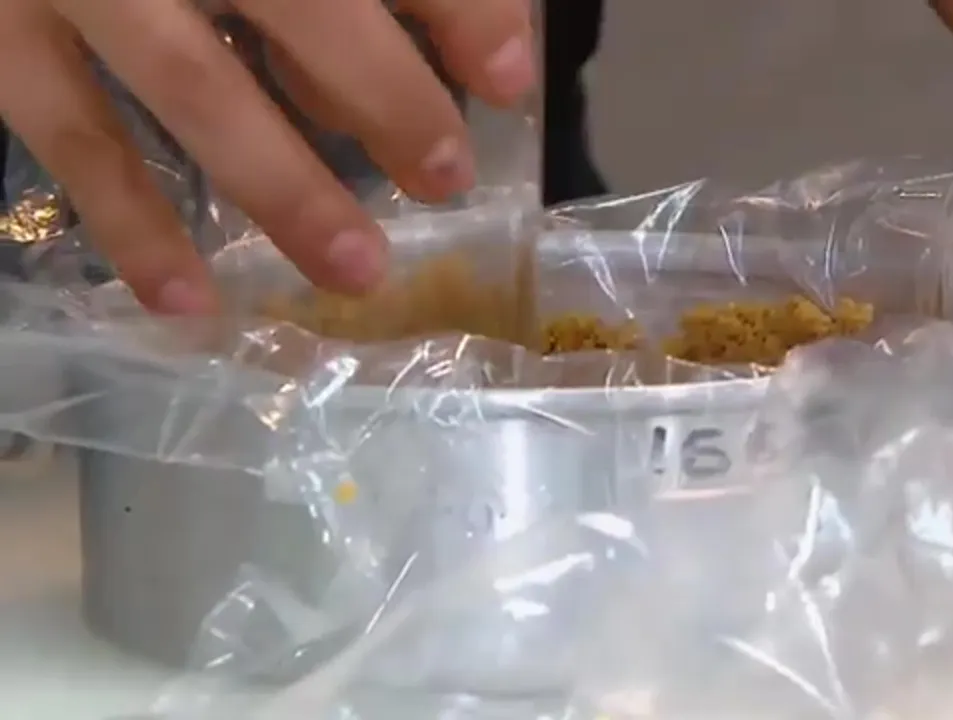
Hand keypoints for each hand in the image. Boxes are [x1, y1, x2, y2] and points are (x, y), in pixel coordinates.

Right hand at [0, 0, 534, 312]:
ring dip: (286, 185)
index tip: (512, 76)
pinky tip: (190, 303)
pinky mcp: (1, 42)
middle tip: (447, 178)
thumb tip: (476, 41)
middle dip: (385, 94)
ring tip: (359, 268)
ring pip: (196, 85)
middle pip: (298, 3)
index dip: (454, 5)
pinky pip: (72, 138)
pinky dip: (133, 225)